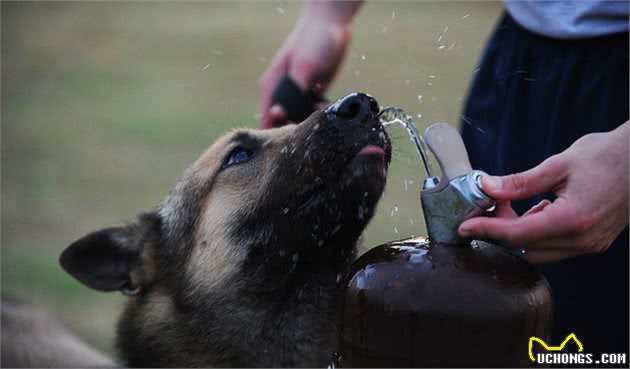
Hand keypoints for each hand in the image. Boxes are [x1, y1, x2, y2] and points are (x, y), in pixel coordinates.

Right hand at [257, 1, 360, 127]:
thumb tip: (282, 115)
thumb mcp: (303, 67)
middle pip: (282, 124)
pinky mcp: (312, 93)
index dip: (275, 133)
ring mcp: (296, 94)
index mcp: (270, 89)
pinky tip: (327, 106)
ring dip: (310, 121)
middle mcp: (281, 94)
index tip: (292, 136)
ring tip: (320, 110)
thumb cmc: (313, 41)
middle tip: (310, 125)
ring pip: (299, 119)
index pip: (266, 121)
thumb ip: (293, 93)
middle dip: (295, 128)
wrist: (332, 24)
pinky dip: (320, 113)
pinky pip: (313, 112)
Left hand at [459, 121, 628, 262]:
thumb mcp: (559, 164)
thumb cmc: (607, 156)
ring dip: (518, 234)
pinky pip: (556, 246)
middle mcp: (583, 240)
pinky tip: (536, 209)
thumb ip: (521, 182)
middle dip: (500, 232)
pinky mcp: (594, 242)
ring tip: (510, 205)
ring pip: (540, 251)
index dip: (487, 230)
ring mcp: (591, 244)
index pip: (517, 235)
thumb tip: (488, 187)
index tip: (464, 226)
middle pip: (525, 249)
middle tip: (487, 208)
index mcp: (573, 220)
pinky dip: (537, 232)